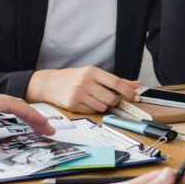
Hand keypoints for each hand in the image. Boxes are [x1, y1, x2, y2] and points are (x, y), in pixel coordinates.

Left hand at [0, 88, 55, 150]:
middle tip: (49, 131)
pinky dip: (17, 113)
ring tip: (41, 128)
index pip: (12, 105)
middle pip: (17, 104)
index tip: (44, 125)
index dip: (31, 115)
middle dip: (36, 117)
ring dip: (28, 115)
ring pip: (12, 104)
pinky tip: (22, 121)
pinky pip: (4, 105)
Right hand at [26, 66, 140, 113]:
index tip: (136, 97)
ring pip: (102, 107)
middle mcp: (85, 82)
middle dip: (113, 101)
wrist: (48, 83)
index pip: (116, 82)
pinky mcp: (72, 105)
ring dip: (103, 106)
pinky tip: (85, 102)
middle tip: (108, 98)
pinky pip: (92, 112)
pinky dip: (92, 109)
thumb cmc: (73, 78)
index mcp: (92, 72)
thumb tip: (136, 84)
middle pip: (111, 98)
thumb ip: (115, 80)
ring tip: (93, 99)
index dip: (128, 91)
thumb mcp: (93, 74)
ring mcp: (78, 94)